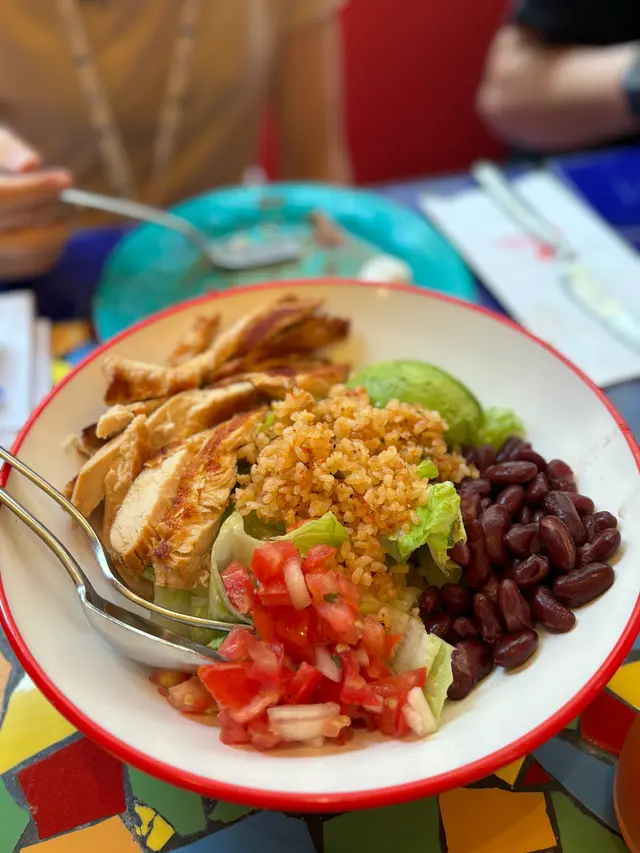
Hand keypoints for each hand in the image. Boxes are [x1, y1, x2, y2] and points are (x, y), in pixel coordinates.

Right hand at [0, 127, 72, 280]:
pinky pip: (37, 263)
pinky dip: (54, 247)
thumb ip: (5, 150)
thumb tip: (31, 164)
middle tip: (71, 197)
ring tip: (65, 210)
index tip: (66, 178)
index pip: (1, 197)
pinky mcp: (2, 270)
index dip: (36, 188)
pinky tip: (52, 229)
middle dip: (55, 209)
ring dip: (59, 229)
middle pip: (21, 221)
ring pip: (34, 247)